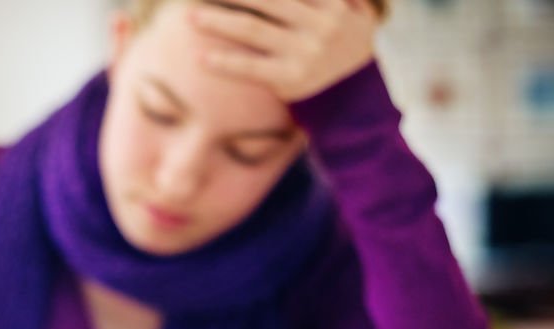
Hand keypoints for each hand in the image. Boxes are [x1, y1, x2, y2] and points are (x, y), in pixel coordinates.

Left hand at [190, 0, 377, 101]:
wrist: (361, 95)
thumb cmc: (350, 45)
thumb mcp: (357, 11)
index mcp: (332, 3)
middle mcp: (319, 24)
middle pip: (266, 0)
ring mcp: (304, 52)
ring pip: (252, 29)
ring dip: (217, 20)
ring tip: (191, 17)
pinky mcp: (290, 79)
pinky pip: (251, 68)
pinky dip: (225, 62)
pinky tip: (202, 57)